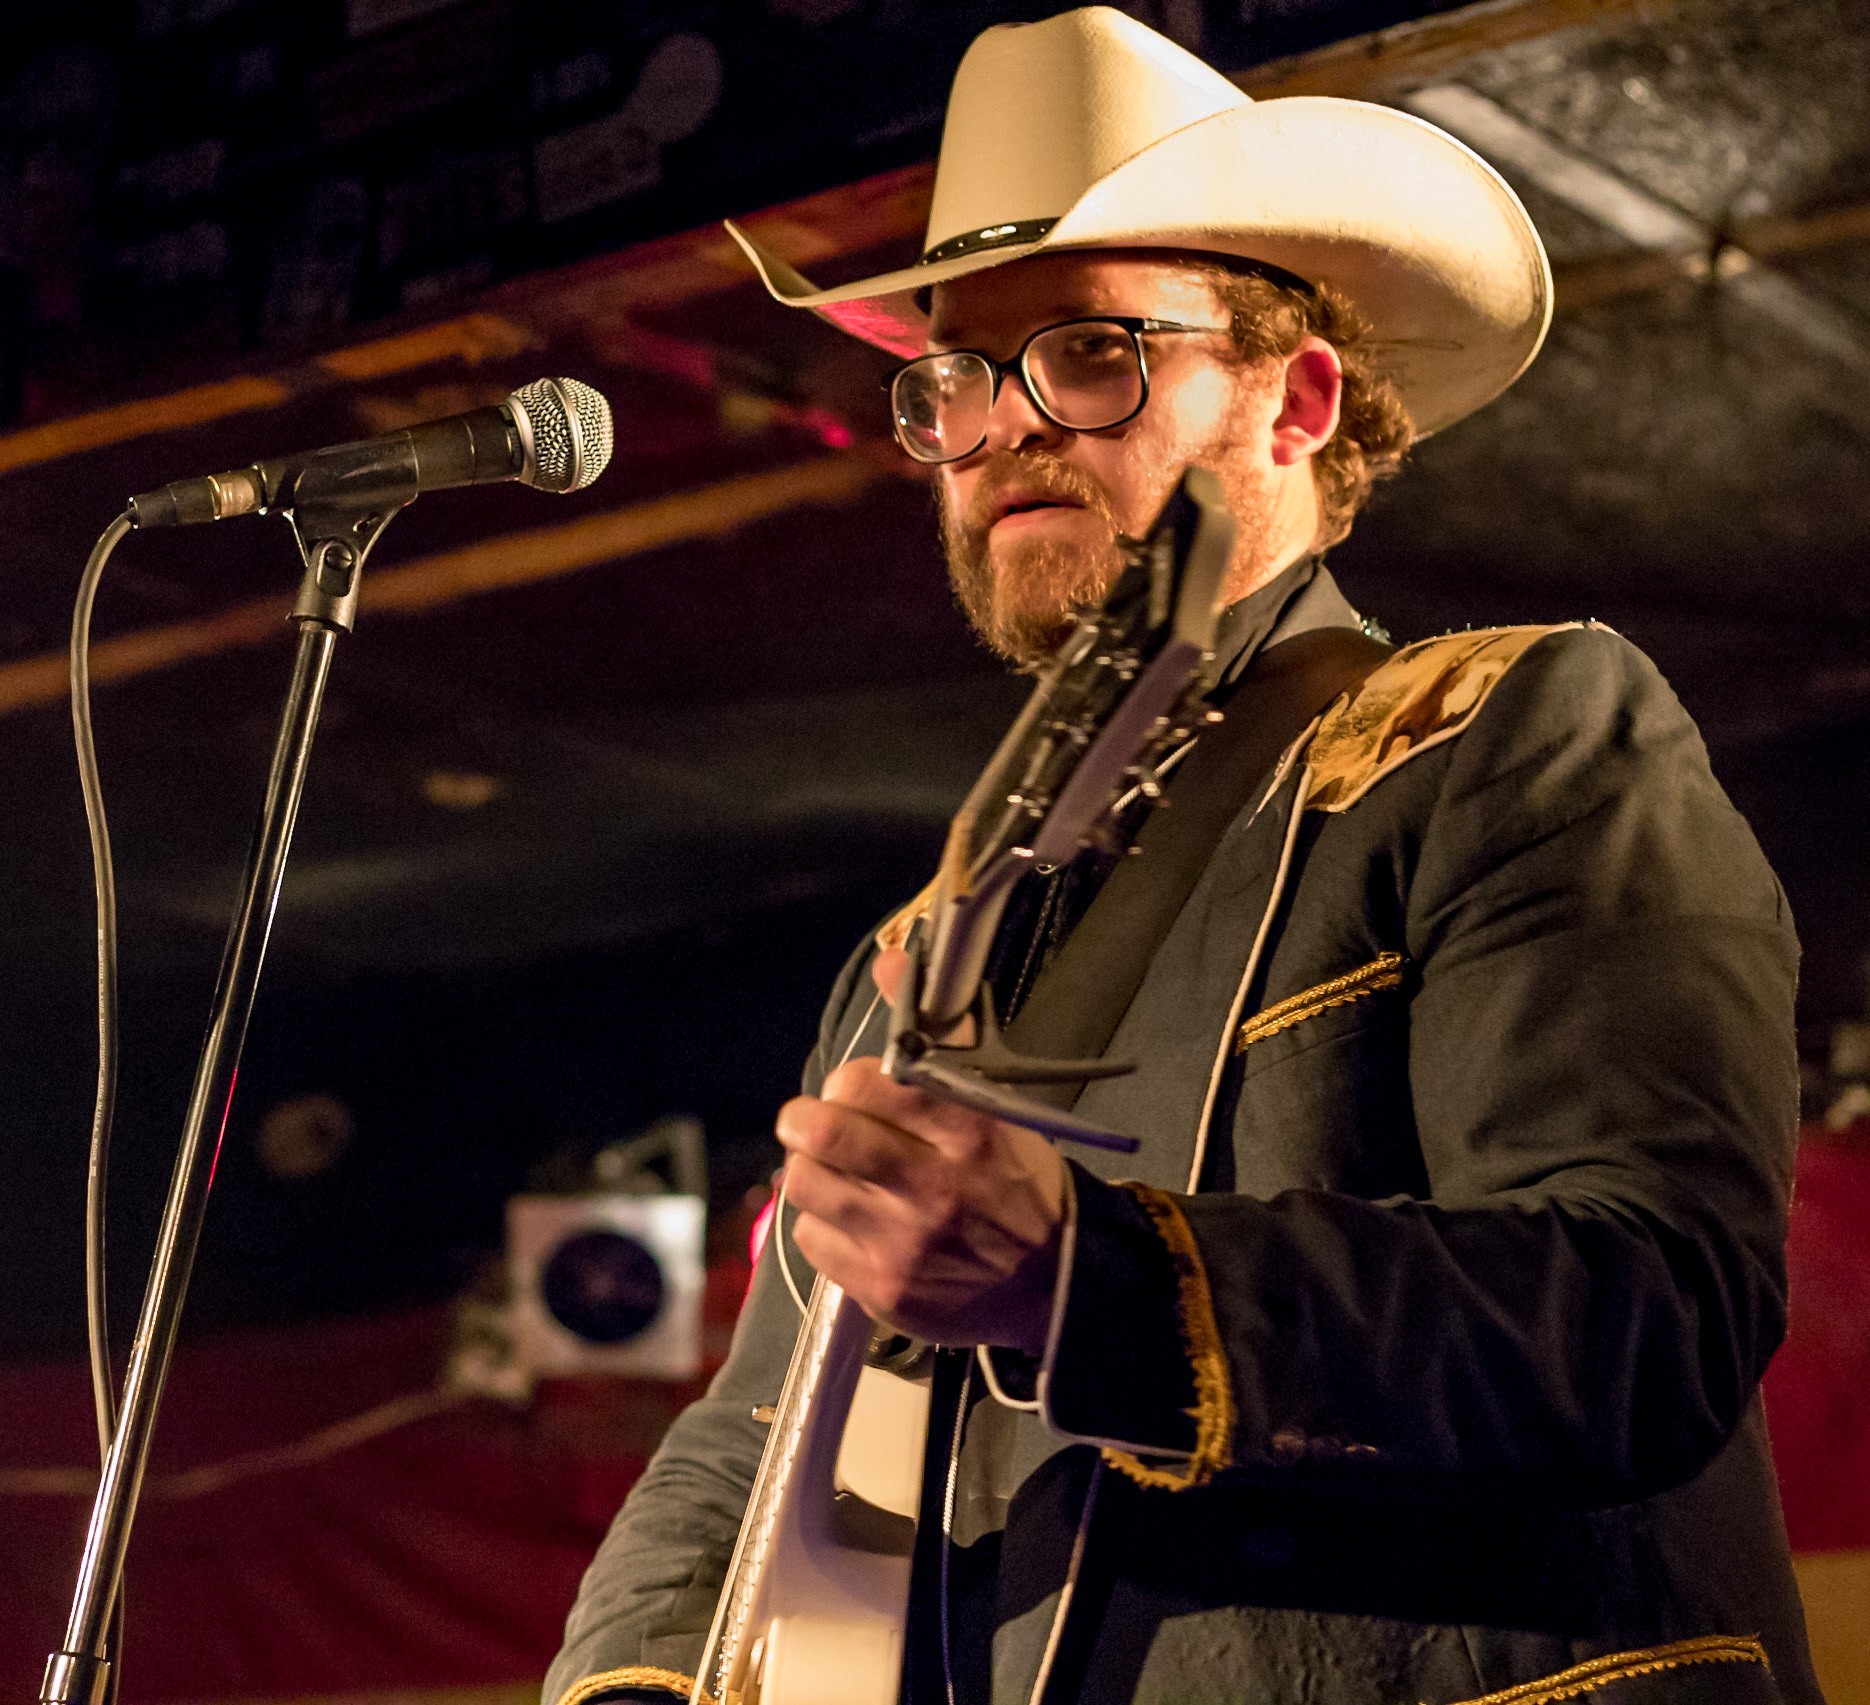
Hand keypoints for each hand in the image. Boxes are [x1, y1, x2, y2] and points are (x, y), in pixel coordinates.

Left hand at [774, 950, 1067, 1351]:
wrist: (1055, 1285)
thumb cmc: (1019, 1182)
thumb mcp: (997, 1105)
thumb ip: (942, 1035)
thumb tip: (890, 959)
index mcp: (969, 1132)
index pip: (872, 1080)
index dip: (850, 1080)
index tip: (855, 1089)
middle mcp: (934, 1189)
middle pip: (823, 1133)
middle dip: (803, 1118)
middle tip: (811, 1122)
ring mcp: (904, 1246)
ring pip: (805, 1184)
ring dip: (811, 1170)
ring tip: (835, 1172)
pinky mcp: (881, 1291)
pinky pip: (810, 1239)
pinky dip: (822, 1224)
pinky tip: (853, 1220)